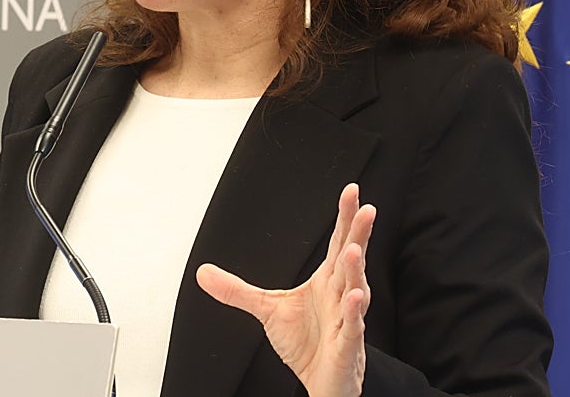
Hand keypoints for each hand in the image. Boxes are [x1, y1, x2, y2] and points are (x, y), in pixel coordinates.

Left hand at [196, 183, 374, 396]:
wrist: (321, 381)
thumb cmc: (306, 343)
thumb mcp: (266, 309)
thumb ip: (236, 290)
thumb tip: (203, 272)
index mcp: (327, 281)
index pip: (337, 243)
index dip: (344, 218)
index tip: (350, 192)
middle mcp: (340, 294)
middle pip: (351, 259)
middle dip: (359, 234)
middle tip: (366, 210)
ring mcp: (346, 319)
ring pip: (355, 290)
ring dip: (356, 270)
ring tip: (354, 250)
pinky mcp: (347, 346)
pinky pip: (352, 327)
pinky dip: (355, 313)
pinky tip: (355, 298)